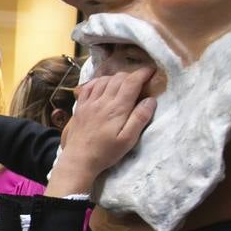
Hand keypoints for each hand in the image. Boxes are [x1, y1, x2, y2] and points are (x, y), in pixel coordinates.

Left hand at [46, 68, 155, 195]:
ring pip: (104, 80)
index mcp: (117, 108)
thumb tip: (151, 100)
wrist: (79, 159)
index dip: (143, 74)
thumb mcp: (128, 140)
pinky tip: (103, 84)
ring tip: (124, 82)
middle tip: (140, 80)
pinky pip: (89, 86)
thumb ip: (140, 118)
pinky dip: (99, 81)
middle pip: (118, 78)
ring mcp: (89, 103)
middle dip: (132, 75)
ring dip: (116, 77)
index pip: (131, 82)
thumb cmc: (106, 152)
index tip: (152, 71)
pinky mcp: (80, 107)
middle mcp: (102, 101)